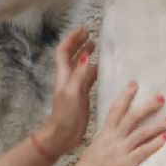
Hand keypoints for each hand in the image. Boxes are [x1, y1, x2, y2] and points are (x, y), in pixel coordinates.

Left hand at [36, 26, 96, 156]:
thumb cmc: (65, 115)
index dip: (72, 39)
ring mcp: (76, 87)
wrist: (62, 135)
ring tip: (96, 47)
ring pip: (80, 66)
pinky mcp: (82, 96)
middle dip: (78, 43)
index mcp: (64, 75)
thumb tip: (85, 55)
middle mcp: (69, 78)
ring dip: (86, 55)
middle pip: (71, 56)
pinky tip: (102, 69)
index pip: (64, 51)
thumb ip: (79, 75)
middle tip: (90, 35)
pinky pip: (88, 78)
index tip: (83, 30)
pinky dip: (94, 70)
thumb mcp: (72, 93)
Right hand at [66, 82, 165, 165]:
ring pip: (142, 133)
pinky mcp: (126, 165)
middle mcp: (112, 139)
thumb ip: (105, 140)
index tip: (134, 84)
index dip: (126, 96)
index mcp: (103, 133)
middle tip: (161, 98)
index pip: (115, 109)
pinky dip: (156, 143)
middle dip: (148, 107)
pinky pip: (144, 151)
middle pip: (132, 117)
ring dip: (159, 125)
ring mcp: (120, 151)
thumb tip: (114, 134)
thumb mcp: (93, 148)